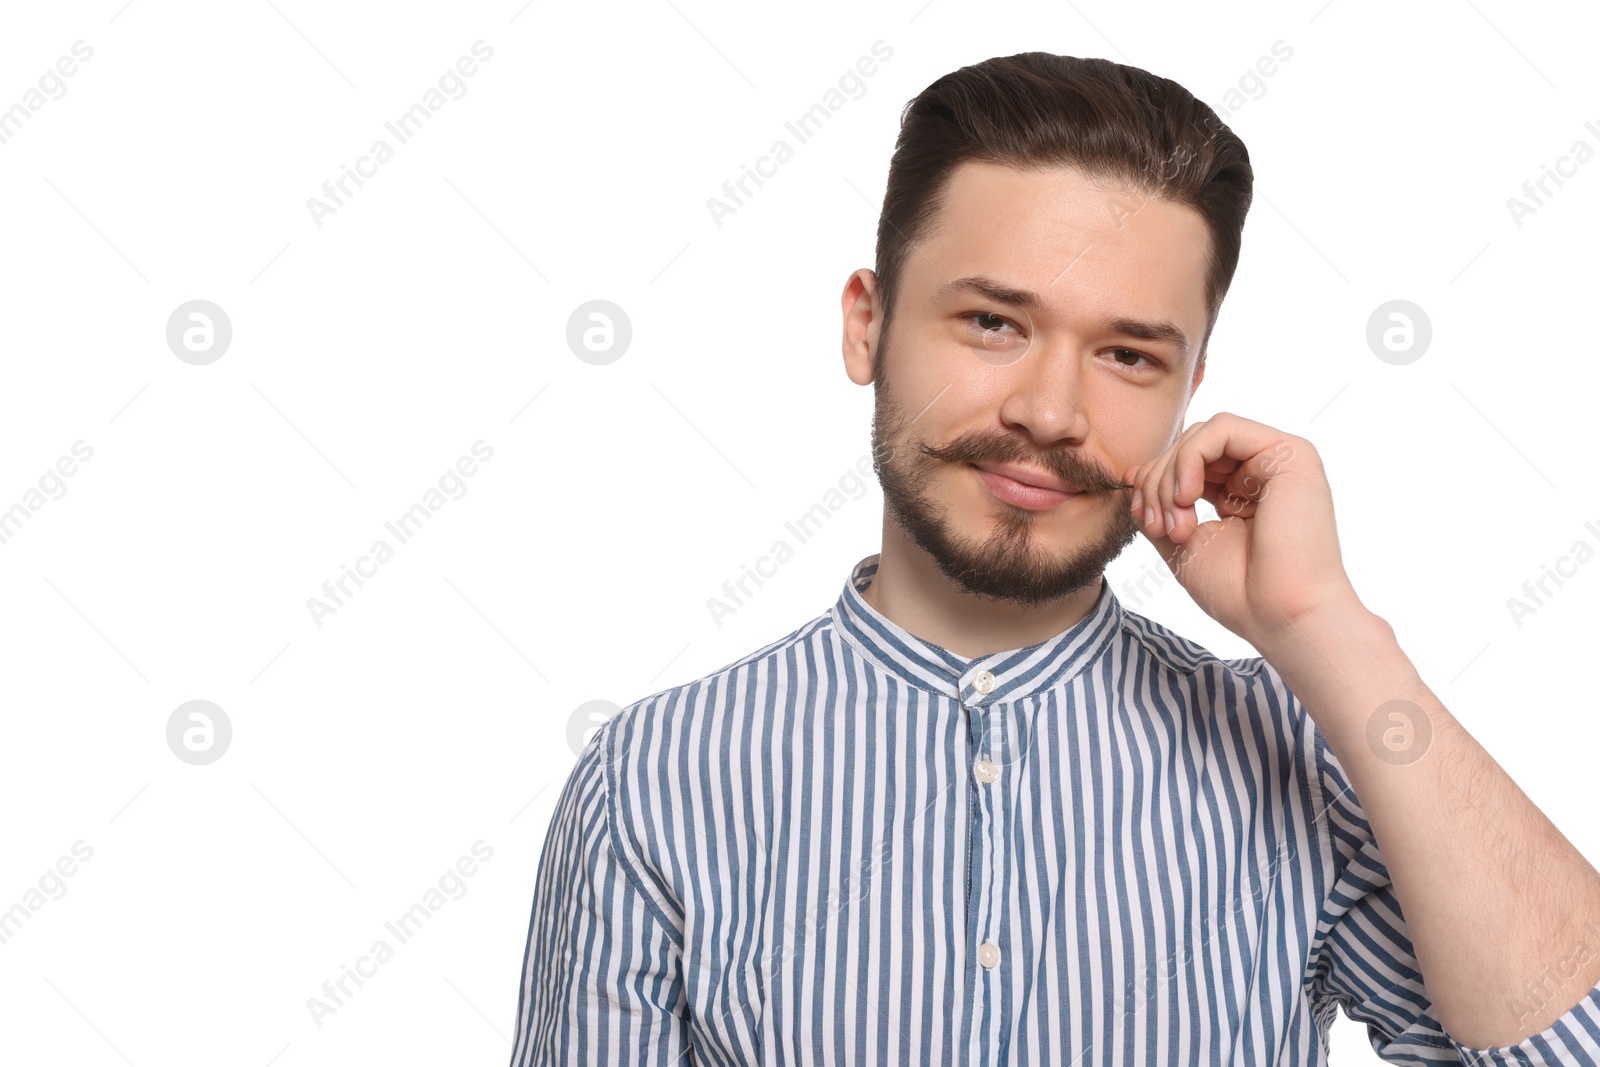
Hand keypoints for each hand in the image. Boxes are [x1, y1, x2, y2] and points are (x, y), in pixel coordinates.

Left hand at [1121, 412, 1362, 647]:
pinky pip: (1222, 429)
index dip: (1153, 482)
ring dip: (1171, 475)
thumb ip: (1161, 507)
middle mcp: (1262, 471)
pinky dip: (1190, 458)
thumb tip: (1133, 474)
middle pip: (1189, 446)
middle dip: (1158, 482)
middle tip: (1158, 526)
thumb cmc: (1240, 593)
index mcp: (1241, 491)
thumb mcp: (1184, 543)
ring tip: (1176, 522)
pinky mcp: (1290, 453)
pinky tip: (1188, 497)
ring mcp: (1278, 460)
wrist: (1283, 617)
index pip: (1186, 464)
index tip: (1142, 517)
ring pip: (1202, 435)